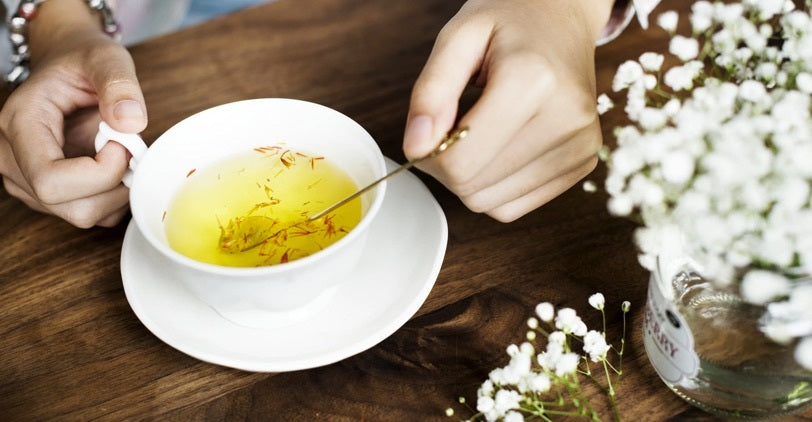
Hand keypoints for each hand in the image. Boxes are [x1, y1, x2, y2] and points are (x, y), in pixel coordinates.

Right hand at [0, 0, 146, 227]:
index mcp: (19, 124)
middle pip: (69, 207)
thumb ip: (119, 85)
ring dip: (117, 191)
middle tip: (128, 148)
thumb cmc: (82, 62)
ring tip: (121, 152)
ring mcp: (28, 182)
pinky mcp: (49, 196)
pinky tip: (116, 166)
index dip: (99, 173)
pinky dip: (115, 197)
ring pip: (82, 216)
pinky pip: (92, 215)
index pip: (51, 180)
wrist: (68, 68)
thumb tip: (131, 122)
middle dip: (114, 184)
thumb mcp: (106, 59)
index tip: (121, 142)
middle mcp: (13, 160)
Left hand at [403, 0, 612, 221]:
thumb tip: (416, 148)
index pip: (459, 162)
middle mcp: (566, 119)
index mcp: (533, 81)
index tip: (429, 128)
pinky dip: (494, 186)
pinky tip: (500, 148)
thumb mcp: (457, 37)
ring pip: (492, 205)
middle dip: (448, 166)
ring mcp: (581, 145)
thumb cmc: (509, 21)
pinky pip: (515, 207)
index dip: (428, 154)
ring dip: (471, 178)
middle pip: (473, 188)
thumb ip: (430, 92)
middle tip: (453, 125)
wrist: (563, 17)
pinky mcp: (583, 164)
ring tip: (481, 131)